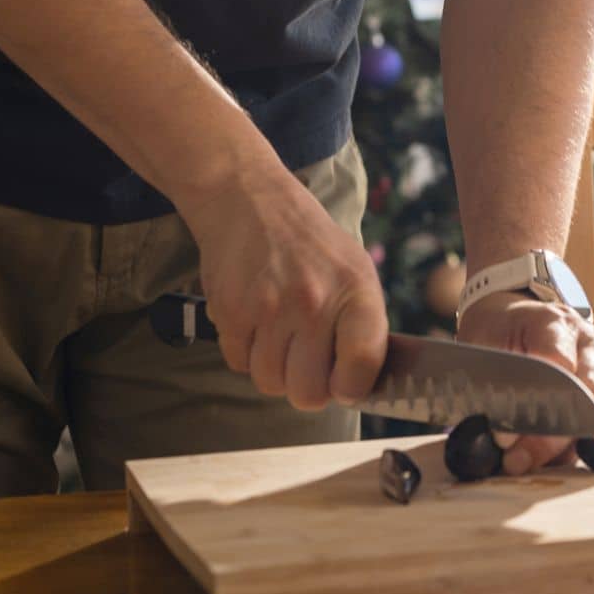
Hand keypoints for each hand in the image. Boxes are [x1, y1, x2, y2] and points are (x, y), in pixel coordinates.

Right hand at [179, 161, 388, 410]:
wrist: (249, 200)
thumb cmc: (310, 243)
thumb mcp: (355, 270)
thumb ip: (363, 327)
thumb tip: (359, 387)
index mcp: (355, 290)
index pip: (361, 366)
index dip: (352, 388)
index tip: (345, 383)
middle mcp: (313, 301)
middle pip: (308, 392)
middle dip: (307, 387)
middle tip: (306, 364)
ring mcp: (269, 309)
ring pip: (270, 383)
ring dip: (274, 371)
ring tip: (280, 338)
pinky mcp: (230, 312)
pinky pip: (238, 365)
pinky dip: (246, 354)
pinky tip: (256, 324)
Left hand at [457, 291, 593, 474]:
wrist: (517, 311)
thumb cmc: (498, 328)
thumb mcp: (482, 343)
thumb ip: (492, 381)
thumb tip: (493, 431)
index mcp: (554, 321)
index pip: (558, 364)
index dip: (534, 404)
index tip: (506, 434)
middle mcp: (588, 338)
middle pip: (587, 393)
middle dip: (552, 435)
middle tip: (518, 461)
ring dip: (567, 444)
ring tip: (531, 462)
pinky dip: (579, 441)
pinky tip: (551, 456)